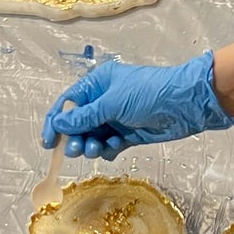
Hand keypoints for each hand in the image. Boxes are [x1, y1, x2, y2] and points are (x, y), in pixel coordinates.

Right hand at [41, 52, 233, 159]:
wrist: (185, 105)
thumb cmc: (148, 94)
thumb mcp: (112, 103)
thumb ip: (84, 117)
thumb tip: (57, 123)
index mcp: (98, 83)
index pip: (68, 103)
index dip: (56, 122)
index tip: (48, 142)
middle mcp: (104, 100)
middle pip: (78, 123)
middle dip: (74, 137)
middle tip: (76, 150)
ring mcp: (117, 118)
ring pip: (93, 136)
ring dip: (90, 144)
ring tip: (95, 149)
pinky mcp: (129, 134)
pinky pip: (110, 144)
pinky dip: (108, 149)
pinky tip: (114, 148)